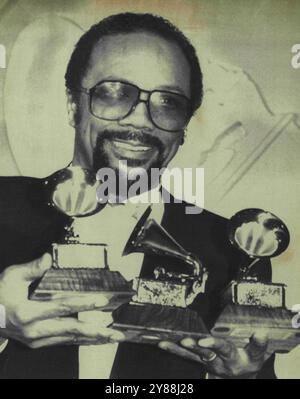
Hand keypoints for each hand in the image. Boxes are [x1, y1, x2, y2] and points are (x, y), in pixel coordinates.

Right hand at [0, 254, 123, 348]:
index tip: (103, 301)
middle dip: (95, 331)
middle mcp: (34, 330)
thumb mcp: (11, 277)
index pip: (62, 307)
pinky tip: (94, 338)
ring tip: (111, 337)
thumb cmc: (0, 295)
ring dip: (92, 338)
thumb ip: (32, 268)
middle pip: (71, 330)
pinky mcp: (38, 342)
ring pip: (70, 338)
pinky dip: (80, 339)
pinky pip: (64, 341)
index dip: (84, 303)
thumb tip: (49, 257)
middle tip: (114, 331)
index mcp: (28, 312)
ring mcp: (36, 339)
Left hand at [158, 332, 272, 378]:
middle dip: (193, 348)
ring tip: (163, 343)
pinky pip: (184, 356)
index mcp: (233, 359)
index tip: (204, 340)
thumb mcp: (258, 356)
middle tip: (184, 341)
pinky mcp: (199, 361)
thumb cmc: (249, 362)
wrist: (241, 377)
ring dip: (177, 350)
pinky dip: (173, 350)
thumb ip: (259, 345)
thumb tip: (261, 332)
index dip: (215, 344)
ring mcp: (206, 363)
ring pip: (190, 357)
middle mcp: (218, 363)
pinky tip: (161, 343)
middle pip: (205, 354)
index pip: (224, 349)